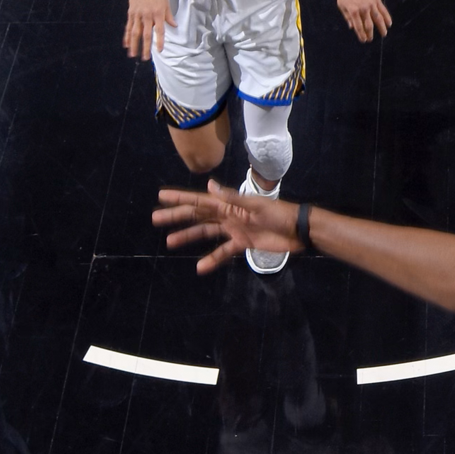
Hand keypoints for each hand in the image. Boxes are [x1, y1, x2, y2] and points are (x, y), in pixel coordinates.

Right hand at [125, 0, 174, 59]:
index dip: (159, 41)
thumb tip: (174, 26)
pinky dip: (127, 36)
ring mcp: (137, 15)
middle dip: (145, 47)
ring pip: (135, 33)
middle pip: (146, 35)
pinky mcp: (131, 13)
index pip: (159, 31)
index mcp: (157, 13)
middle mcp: (147, 16)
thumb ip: (169, 16)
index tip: (159, 51)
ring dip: (134, 45)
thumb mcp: (165, 2)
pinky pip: (128, 27)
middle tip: (145, 58)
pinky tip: (126, 44)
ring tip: (133, 55)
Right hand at [153, 179, 302, 273]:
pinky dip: (212, 259)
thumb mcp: (256, 205)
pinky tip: (200, 268)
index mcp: (229, 204)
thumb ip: (232, 198)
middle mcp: (228, 215)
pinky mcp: (243, 243)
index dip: (180, 198)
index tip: (161, 196)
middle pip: (197, 216)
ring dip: (188, 237)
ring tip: (170, 242)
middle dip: (177, 217)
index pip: (199, 200)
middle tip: (155, 219)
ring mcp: (234, 229)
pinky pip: (223, 252)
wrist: (299, 231)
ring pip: (206, 233)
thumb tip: (209, 185)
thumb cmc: (280, 214)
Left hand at [337, 0, 391, 41]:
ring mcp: (371, 4)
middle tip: (371, 39)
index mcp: (353, 11)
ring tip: (384, 34)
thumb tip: (351, 27)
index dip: (361, 35)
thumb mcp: (341, 4)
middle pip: (369, 25)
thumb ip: (347, 16)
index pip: (358, 27)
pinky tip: (389, 23)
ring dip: (382, 28)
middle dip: (370, 34)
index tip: (363, 40)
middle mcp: (363, 9)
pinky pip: (383, 10)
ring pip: (378, 19)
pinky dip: (387, 17)